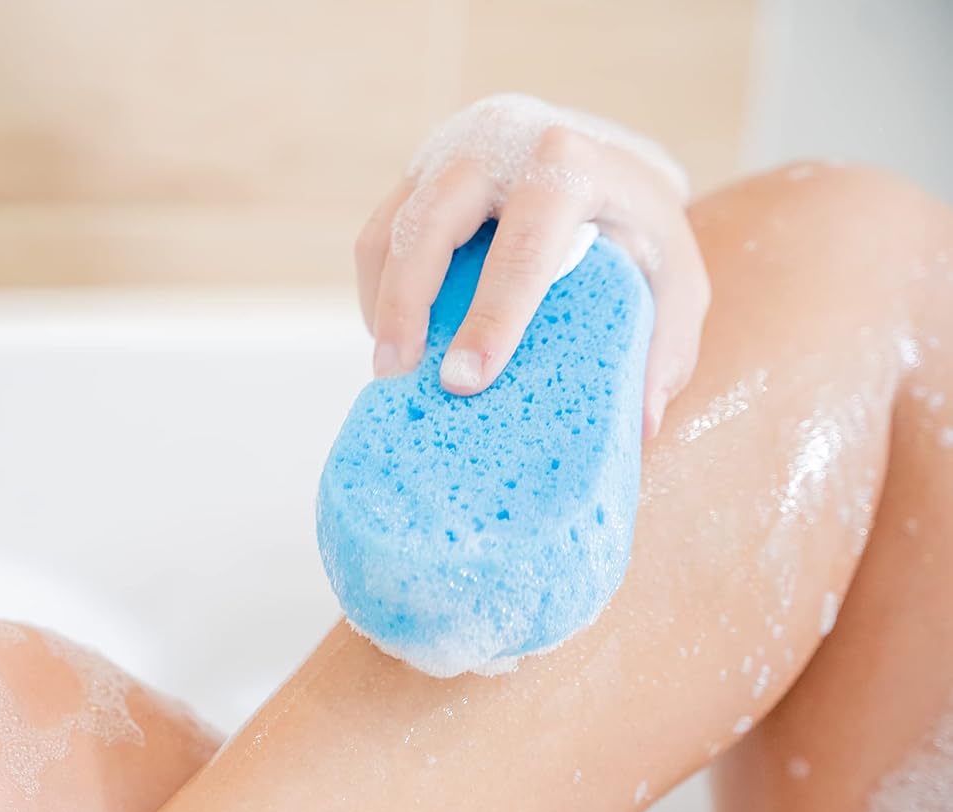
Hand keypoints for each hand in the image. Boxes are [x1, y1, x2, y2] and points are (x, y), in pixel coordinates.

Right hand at [354, 94, 709, 439]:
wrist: (613, 162)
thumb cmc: (640, 231)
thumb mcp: (675, 281)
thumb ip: (666, 349)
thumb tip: (641, 426)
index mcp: (570, 164)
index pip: (524, 246)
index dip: (492, 317)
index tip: (465, 380)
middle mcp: (503, 144)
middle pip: (432, 224)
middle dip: (407, 305)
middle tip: (398, 376)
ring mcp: (453, 154)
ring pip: (392, 228)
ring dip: (382, 302)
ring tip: (389, 368)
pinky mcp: (420, 173)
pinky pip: (380, 233)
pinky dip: (377, 289)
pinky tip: (393, 337)